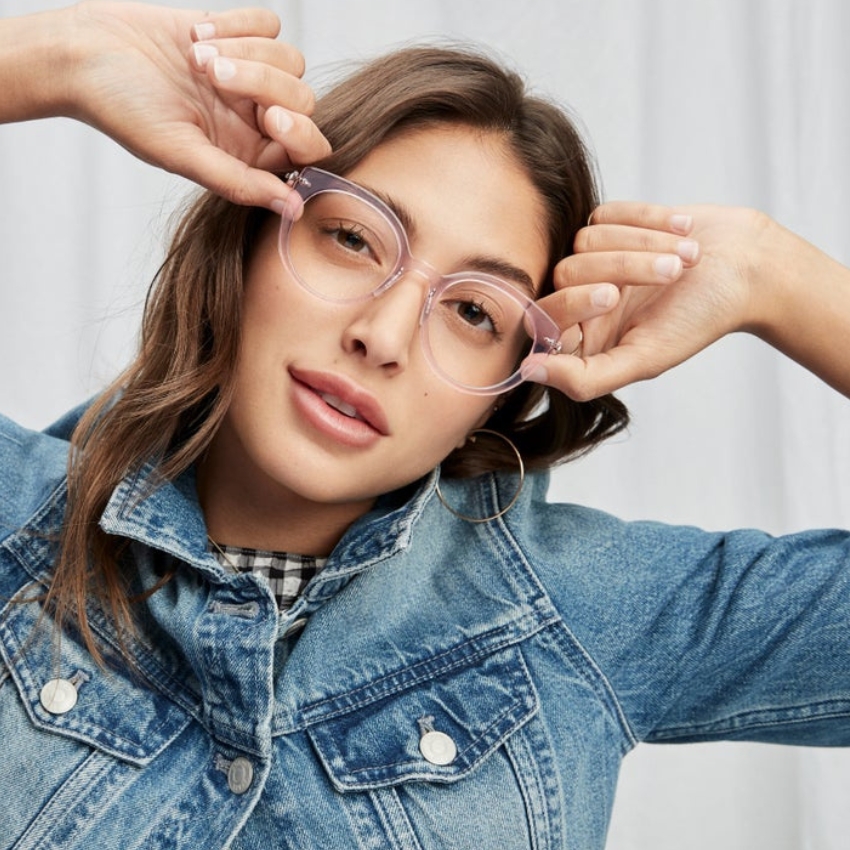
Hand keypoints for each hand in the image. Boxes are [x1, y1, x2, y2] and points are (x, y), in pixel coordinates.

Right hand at [63, 2, 330, 209]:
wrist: (82, 52)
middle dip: (263, 81)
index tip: (268, 115)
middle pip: (303, 99)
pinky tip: (194, 35)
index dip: (299, 131)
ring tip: (194, 57)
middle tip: (211, 75)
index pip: (307, 148)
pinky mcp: (235, 35)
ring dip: (244, 50)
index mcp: (248, 155)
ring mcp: (248, 77)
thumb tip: (294, 210)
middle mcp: (253, 120)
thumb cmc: (122, 109)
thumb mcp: (180, 153)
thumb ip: (239, 183)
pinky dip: (234, 24)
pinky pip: (268, 24)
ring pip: (290, 59)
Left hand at [530, 202, 771, 399]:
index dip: (571, 303)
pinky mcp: (611, 223)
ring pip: (585, 240)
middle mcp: (582, 300)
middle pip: (565, 272)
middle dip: (622, 268)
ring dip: (644, 244)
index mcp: (583, 339)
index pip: (543, 318)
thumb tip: (528, 371)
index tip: (612, 297)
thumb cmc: (699, 319)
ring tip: (687, 257)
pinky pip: (605, 214)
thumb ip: (584, 378)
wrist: (747, 266)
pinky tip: (682, 232)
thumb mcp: (644, 359)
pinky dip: (648, 219)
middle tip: (669, 275)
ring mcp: (595, 259)